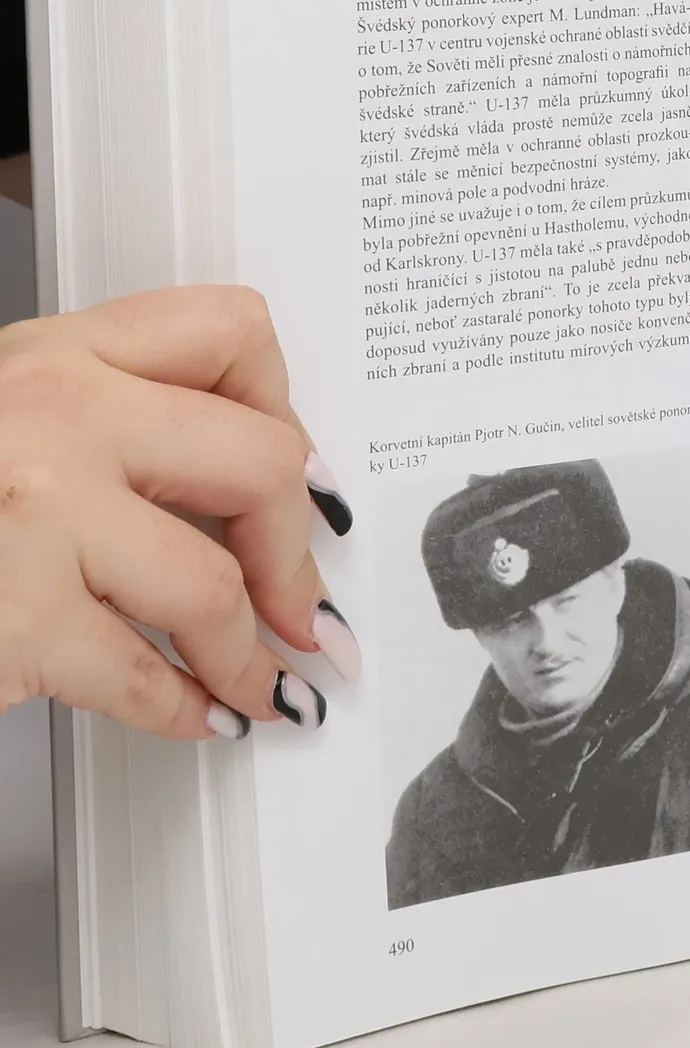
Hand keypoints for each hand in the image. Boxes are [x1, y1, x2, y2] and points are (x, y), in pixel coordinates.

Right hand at [0, 286, 359, 740]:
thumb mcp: (0, 412)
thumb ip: (106, 427)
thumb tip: (238, 497)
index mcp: (57, 353)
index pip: (232, 332)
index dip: (287, 408)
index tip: (303, 472)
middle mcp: (56, 414)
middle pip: (260, 463)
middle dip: (294, 550)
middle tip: (301, 602)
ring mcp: (35, 510)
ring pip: (210, 585)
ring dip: (248, 654)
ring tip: (261, 680)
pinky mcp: (14, 614)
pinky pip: (140, 672)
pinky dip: (182, 708)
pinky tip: (194, 715)